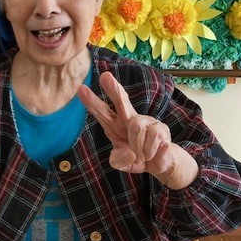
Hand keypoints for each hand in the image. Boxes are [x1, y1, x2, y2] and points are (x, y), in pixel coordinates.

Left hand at [78, 71, 197, 187]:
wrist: (159, 164)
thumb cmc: (136, 158)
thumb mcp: (122, 163)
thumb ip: (119, 160)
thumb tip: (130, 153)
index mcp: (114, 125)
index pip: (101, 111)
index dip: (91, 101)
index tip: (81, 89)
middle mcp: (128, 119)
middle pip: (121, 100)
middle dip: (113, 89)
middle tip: (105, 76)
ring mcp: (145, 121)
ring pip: (136, 127)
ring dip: (137, 146)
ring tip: (140, 156)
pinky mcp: (160, 127)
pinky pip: (152, 137)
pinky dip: (149, 150)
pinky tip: (151, 153)